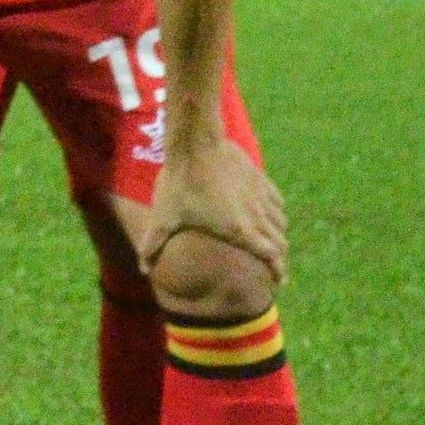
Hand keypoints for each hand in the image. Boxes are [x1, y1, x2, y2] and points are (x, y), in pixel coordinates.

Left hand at [149, 135, 287, 289]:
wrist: (196, 143)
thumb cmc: (180, 182)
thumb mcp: (164, 217)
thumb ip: (153, 245)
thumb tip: (142, 270)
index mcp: (239, 230)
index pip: (271, 256)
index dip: (279, 271)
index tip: (280, 281)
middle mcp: (257, 216)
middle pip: (281, 243)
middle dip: (278, 257)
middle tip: (272, 264)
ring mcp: (262, 196)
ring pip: (281, 223)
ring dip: (277, 234)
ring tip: (268, 241)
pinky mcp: (261, 179)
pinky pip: (277, 202)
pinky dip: (275, 212)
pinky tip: (265, 212)